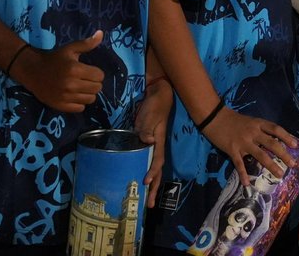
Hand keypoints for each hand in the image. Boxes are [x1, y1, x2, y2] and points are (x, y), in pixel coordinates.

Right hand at [10, 30, 105, 112]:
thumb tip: (101, 33)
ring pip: (90, 99)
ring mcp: (65, 96)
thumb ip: (87, 43)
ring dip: (88, 93)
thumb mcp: (70, 49)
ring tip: (80, 87)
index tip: (89, 71)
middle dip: (94, 83)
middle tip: (85, 79)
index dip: (96, 73)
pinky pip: (80, 108)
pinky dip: (79, 103)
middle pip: (97, 88)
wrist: (32, 71)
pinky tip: (73, 95)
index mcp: (75, 69)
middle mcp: (71, 84)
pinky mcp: (60, 105)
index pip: (100, 76)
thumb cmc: (54, 59)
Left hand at [134, 78, 174, 207]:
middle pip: (157, 171)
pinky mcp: (145, 142)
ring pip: (153, 169)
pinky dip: (144, 172)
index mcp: (159, 142)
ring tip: (147, 201)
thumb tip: (147, 141)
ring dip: (151, 185)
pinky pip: (146, 161)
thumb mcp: (151, 114)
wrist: (158, 93)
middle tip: (150, 205)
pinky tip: (139, 180)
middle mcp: (156, 147)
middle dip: (154, 188)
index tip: (146, 182)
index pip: (157, 161)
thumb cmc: (156, 103)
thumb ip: (148, 127)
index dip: (153, 172)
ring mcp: (151, 146)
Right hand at [201, 107, 298, 186]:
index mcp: (258, 124)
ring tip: (279, 175)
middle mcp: (253, 132)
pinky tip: (247, 183)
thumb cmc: (235, 120)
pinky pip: (239, 164)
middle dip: (283, 154)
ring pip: (260, 155)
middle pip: (272, 143)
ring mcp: (243, 142)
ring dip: (271, 166)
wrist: (215, 117)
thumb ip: (261, 130)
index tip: (296, 146)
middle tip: (293, 164)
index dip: (287, 137)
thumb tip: (275, 141)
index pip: (276, 129)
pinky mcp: (232, 150)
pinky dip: (243, 174)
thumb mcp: (251, 121)